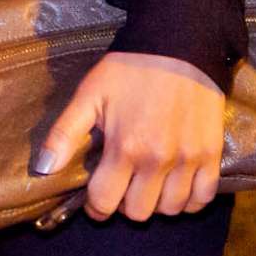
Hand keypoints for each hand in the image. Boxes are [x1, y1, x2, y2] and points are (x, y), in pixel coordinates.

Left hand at [33, 52, 224, 221]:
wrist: (180, 43)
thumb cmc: (131, 68)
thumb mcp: (90, 94)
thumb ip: (65, 134)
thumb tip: (43, 170)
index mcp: (125, 148)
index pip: (104, 204)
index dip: (95, 206)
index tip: (96, 196)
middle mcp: (157, 161)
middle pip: (138, 213)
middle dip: (124, 203)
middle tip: (123, 183)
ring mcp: (188, 160)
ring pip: (170, 209)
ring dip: (156, 202)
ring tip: (149, 182)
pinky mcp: (211, 154)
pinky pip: (203, 198)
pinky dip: (190, 199)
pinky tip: (177, 184)